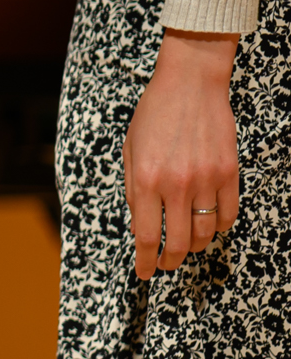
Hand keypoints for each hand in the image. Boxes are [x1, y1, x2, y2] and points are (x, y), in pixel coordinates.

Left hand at [125, 29, 240, 276]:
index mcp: (146, 180)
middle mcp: (177, 184)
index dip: (146, 261)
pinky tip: (209, 225)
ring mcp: (207, 179)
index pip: (147, 236)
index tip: (144, 273)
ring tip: (185, 246)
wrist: (189, 85)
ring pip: (205, 232)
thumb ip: (135, 190)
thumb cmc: (153, 116)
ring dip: (195, 245)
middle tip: (165, 264)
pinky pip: (228, 213)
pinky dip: (219, 226)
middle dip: (170, 260)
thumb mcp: (130, 151)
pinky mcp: (229, 173)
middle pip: (178, 242)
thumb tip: (141, 225)